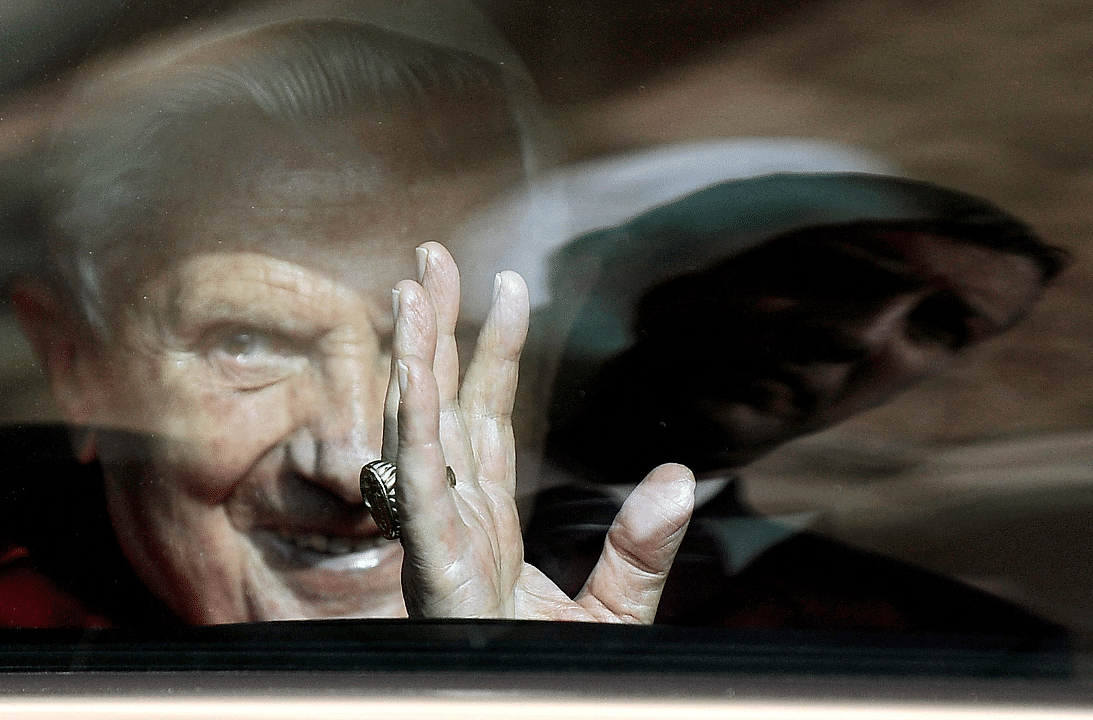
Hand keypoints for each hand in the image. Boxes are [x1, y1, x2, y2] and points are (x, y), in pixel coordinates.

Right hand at [383, 242, 694, 621]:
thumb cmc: (558, 687)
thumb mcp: (615, 616)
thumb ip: (641, 549)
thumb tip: (680, 479)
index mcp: (488, 524)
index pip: (486, 418)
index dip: (492, 352)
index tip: (504, 285)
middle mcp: (453, 519)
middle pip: (439, 405)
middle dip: (433, 330)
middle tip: (429, 254)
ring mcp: (436, 540)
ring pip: (417, 428)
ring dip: (413, 354)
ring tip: (413, 282)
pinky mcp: (431, 566)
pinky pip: (417, 481)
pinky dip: (412, 421)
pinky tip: (414, 365)